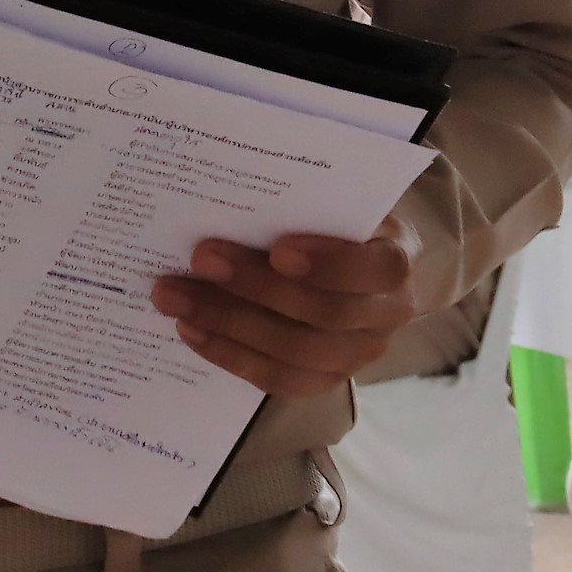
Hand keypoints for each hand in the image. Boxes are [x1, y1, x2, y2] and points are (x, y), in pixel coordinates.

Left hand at [149, 220, 414, 397]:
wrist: (352, 263)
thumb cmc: (332, 221)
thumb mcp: (332, 199)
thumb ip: (301, 199)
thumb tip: (232, 191)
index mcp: (396, 258)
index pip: (377, 268)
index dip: (329, 264)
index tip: (278, 249)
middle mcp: (389, 314)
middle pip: (325, 314)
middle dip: (255, 287)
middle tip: (200, 258)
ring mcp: (359, 353)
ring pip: (297, 353)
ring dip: (229, 324)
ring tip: (176, 298)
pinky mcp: (326, 378)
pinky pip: (279, 380)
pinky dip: (230, 356)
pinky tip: (190, 330)